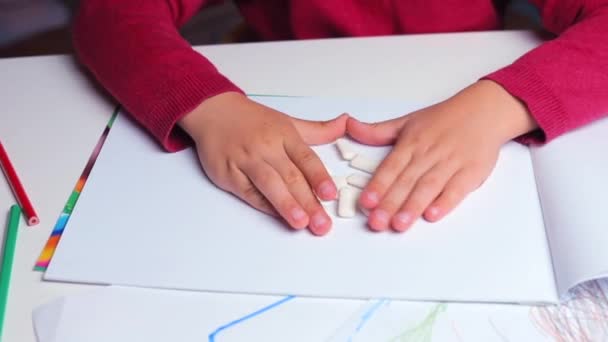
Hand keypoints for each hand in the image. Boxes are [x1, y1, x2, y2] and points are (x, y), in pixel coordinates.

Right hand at [179, 92, 347, 235]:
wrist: (213, 111)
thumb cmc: (253, 120)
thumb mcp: (288, 121)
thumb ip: (319, 130)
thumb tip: (346, 124)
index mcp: (284, 135)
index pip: (306, 158)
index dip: (319, 177)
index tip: (331, 195)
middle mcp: (266, 147)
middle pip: (291, 176)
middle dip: (308, 202)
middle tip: (322, 224)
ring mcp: (246, 160)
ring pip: (269, 184)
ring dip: (286, 205)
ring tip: (301, 223)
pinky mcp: (228, 174)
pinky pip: (248, 192)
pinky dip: (263, 205)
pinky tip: (277, 216)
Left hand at [347, 80, 537, 231]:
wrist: (485, 111)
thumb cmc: (444, 119)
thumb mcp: (407, 121)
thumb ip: (377, 131)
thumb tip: (348, 126)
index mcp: (411, 143)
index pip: (390, 167)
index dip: (378, 186)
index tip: (366, 202)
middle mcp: (428, 153)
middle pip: (406, 182)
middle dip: (390, 203)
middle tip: (376, 222)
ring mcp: (450, 163)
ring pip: (428, 187)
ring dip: (413, 206)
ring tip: (399, 225)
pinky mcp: (471, 172)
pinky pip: (457, 189)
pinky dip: (445, 202)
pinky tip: (432, 215)